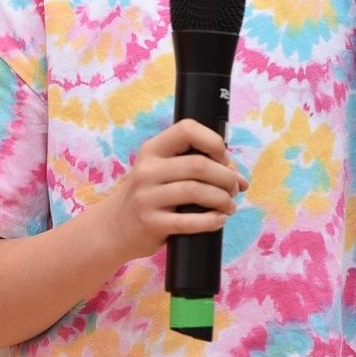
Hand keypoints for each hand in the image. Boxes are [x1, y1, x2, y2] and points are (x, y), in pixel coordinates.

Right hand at [104, 119, 247, 261]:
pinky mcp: (151, 223)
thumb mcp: (161, 171)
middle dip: (226, 178)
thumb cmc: (150, 195)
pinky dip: (212, 221)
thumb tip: (239, 178)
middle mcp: (147, 170)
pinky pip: (190, 221)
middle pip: (199, 165)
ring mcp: (147, 197)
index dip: (213, 141)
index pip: (187, 130)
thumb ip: (195, 166)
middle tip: (233, 189)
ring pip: (197, 191)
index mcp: (152, 150)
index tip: (223, 158)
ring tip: (229, 206)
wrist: (116, 226)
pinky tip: (218, 220)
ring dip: (223, 200)